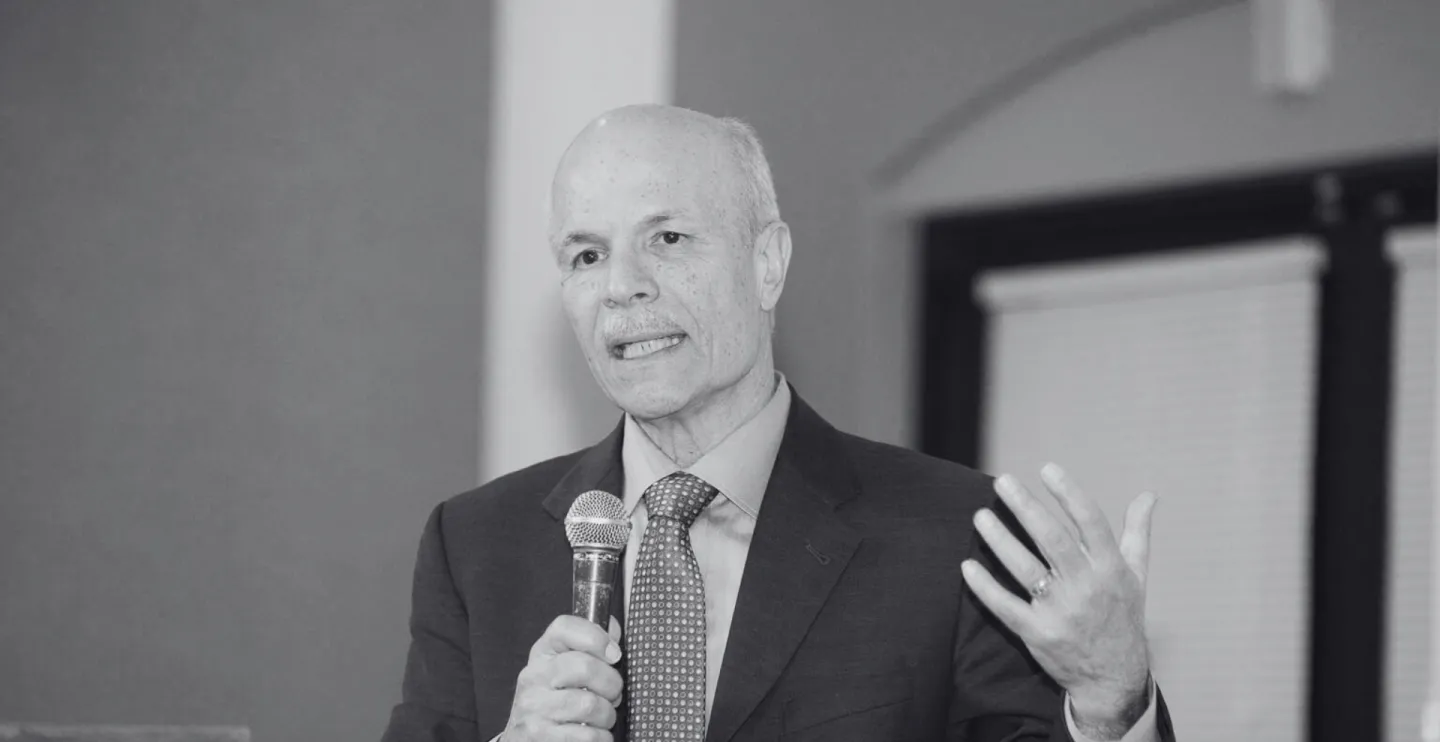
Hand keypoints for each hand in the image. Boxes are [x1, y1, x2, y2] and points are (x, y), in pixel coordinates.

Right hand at [501, 615, 624, 741]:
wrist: (523, 738)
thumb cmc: (552, 699)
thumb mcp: (564, 667)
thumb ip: (589, 647)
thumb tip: (613, 628)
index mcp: (542, 653)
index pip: (564, 628)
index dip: (596, 637)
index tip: (614, 654)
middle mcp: (534, 676)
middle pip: (585, 667)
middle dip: (612, 684)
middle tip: (613, 694)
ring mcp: (534, 707)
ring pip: (590, 705)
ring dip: (607, 715)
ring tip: (601, 717)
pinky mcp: (541, 736)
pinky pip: (588, 735)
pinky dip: (601, 737)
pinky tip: (593, 734)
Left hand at [960, 463, 1155, 734]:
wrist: (1114, 678)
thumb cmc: (1122, 616)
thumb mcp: (1136, 575)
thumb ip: (1137, 532)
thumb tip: (1149, 495)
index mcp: (1111, 569)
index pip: (1091, 523)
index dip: (1069, 494)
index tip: (1047, 469)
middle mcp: (1087, 588)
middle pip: (1053, 540)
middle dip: (1026, 508)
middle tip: (1003, 482)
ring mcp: (1061, 612)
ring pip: (1025, 569)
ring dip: (1000, 540)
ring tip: (980, 516)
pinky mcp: (1038, 634)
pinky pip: (1006, 607)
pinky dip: (985, 588)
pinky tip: (967, 566)